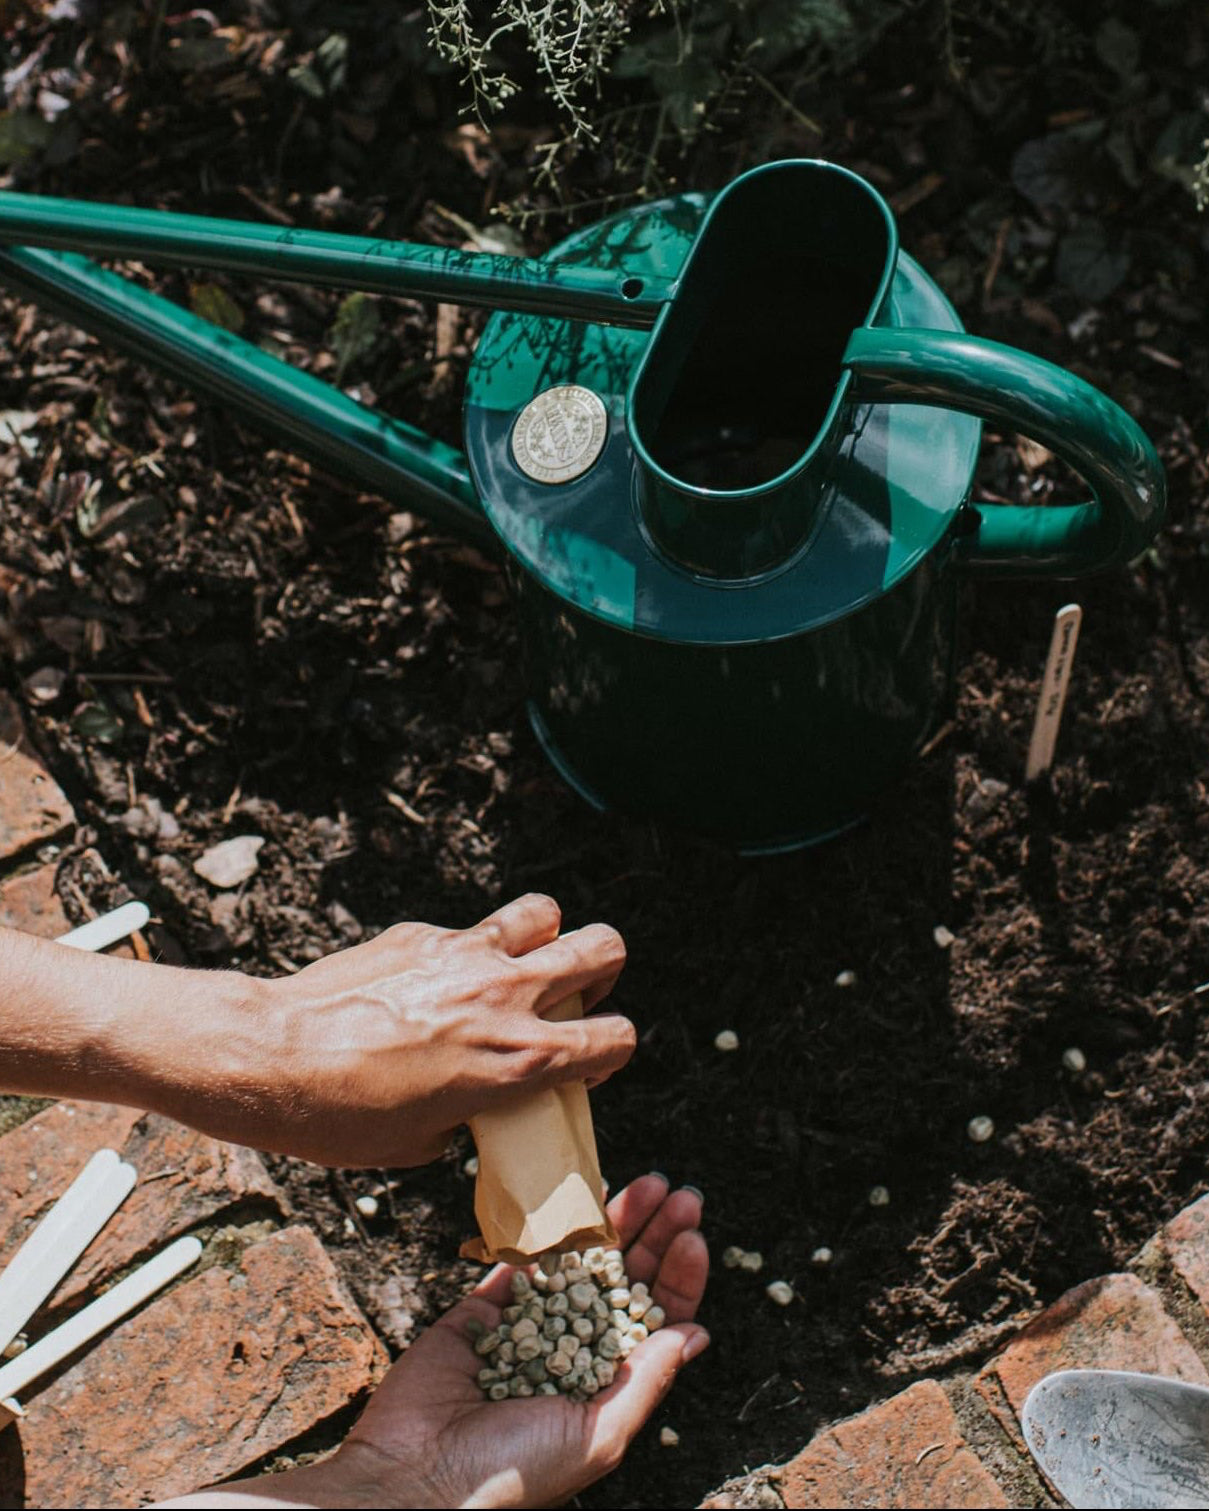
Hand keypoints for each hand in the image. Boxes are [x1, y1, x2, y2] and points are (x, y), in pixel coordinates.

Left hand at [1, 892, 629, 1170]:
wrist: (273, 1057)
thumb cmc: (342, 1118)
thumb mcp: (422, 1143)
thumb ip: (473, 1112)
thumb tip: (475, 1106)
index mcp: (520, 1060)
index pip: (617, 1035)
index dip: (610, 1049)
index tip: (586, 1059)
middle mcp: (506, 996)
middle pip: (603, 947)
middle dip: (599, 970)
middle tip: (568, 994)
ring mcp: (466, 955)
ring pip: (545, 913)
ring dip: (544, 936)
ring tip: (516, 965)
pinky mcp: (422, 934)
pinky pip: (468, 930)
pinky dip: (465, 950)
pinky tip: (429, 981)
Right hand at [170, 1176, 707, 1508]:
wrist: (416, 1476)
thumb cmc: (512, 1474)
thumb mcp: (596, 1437)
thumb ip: (643, 1382)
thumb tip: (694, 1334)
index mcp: (605, 1386)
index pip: (655, 1320)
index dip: (677, 1278)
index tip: (694, 1239)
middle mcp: (572, 1353)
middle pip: (625, 1281)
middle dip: (655, 1236)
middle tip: (681, 1195)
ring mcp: (527, 1328)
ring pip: (580, 1263)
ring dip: (614, 1223)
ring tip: (647, 1185)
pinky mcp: (482, 1312)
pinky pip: (520, 1262)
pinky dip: (549, 1230)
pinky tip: (578, 1201)